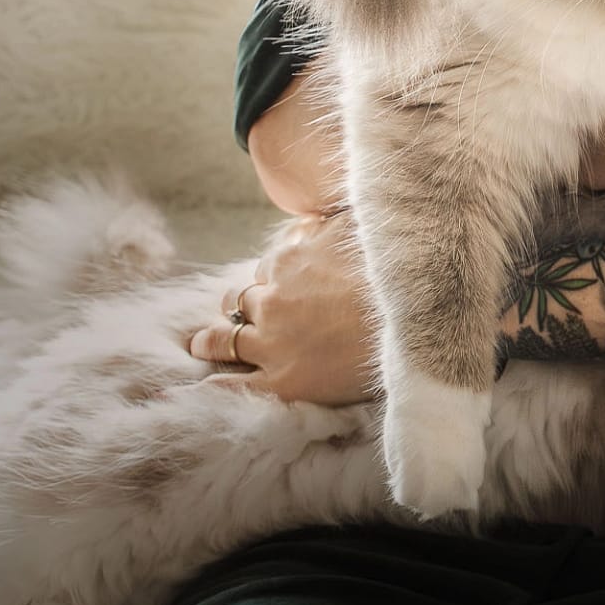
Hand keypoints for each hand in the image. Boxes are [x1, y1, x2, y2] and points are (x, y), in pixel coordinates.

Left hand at [186, 209, 378, 404]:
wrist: (407, 321)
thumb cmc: (388, 274)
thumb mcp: (357, 228)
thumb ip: (330, 220)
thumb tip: (310, 216)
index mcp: (289, 263)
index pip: (267, 270)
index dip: (270, 279)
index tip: (275, 285)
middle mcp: (273, 301)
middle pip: (241, 301)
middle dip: (239, 305)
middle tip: (237, 312)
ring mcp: (272, 343)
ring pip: (225, 340)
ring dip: (211, 341)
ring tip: (200, 344)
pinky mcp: (280, 383)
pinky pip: (234, 385)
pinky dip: (213, 386)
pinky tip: (197, 388)